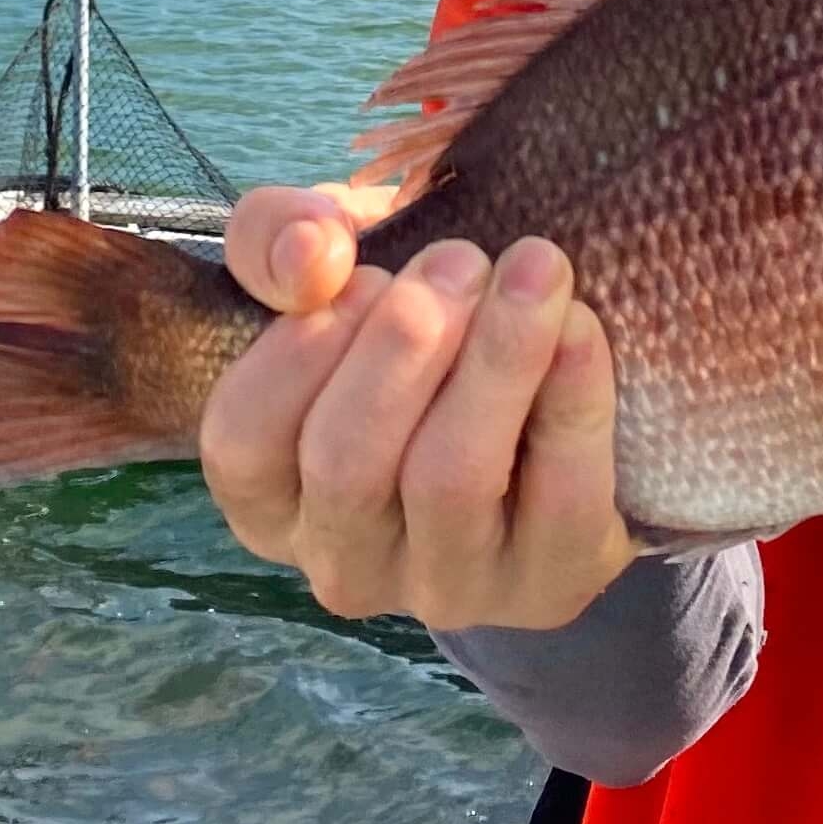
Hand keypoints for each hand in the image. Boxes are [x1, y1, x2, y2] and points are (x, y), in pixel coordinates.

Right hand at [202, 181, 635, 630]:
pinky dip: (573, 396)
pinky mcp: (549, 583)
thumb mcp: (335, 269)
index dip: (297, 349)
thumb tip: (312, 254)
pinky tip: (581, 325)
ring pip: (450, 478)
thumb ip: (281, 237)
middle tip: (461, 256)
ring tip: (533, 269)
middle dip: (404, 341)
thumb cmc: (420, 336)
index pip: (241, 437)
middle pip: (346, 461)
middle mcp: (343, 563)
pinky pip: (559, 494)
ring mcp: (446, 586)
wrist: (557, 410)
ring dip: (495, 355)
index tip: (362, 272)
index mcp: (270, 497)